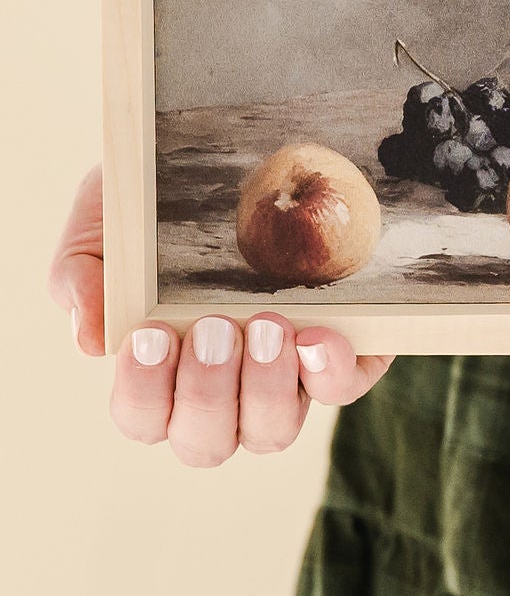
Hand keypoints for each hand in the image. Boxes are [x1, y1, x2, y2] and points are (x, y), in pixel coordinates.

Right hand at [47, 166, 391, 465]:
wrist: (248, 152)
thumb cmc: (164, 199)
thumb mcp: (109, 218)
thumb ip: (81, 273)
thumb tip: (92, 339)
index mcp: (162, 373)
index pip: (143, 418)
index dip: (144, 392)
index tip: (150, 335)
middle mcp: (224, 392)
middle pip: (206, 443)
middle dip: (206, 393)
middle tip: (213, 330)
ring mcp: (285, 380)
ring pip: (270, 430)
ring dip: (264, 388)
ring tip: (266, 326)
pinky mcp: (343, 355)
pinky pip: (340, 389)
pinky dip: (329, 374)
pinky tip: (317, 338)